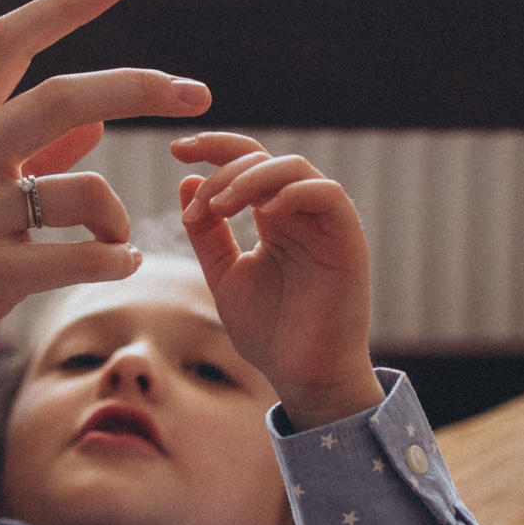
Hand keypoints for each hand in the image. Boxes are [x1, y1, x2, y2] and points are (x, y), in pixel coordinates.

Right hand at [0, 0, 211, 416]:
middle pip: (62, 96)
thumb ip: (24, 157)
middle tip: (197, 93)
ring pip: (85, 190)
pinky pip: (81, 257)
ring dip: (120, 216)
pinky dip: (116, 260)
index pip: (5, 42)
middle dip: (140, 87)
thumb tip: (93, 123)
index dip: (65, 3)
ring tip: (118, 242)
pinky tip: (119, 266)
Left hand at [173, 132, 381, 429]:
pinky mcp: (348, 241)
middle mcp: (300, 213)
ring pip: (295, 168)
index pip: (246, 161)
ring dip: (252, 179)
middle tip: (198, 208)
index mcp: (273, 217)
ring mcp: (326, 224)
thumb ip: (207, 233)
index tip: (175, 148)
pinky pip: (329, 196)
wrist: (304, 377)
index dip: (212, 147)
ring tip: (221, 207)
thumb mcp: (224, 276)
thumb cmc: (270, 332)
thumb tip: (186, 180)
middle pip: (264, 159)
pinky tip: (263, 213)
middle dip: (222, 171)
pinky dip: (294, 194)